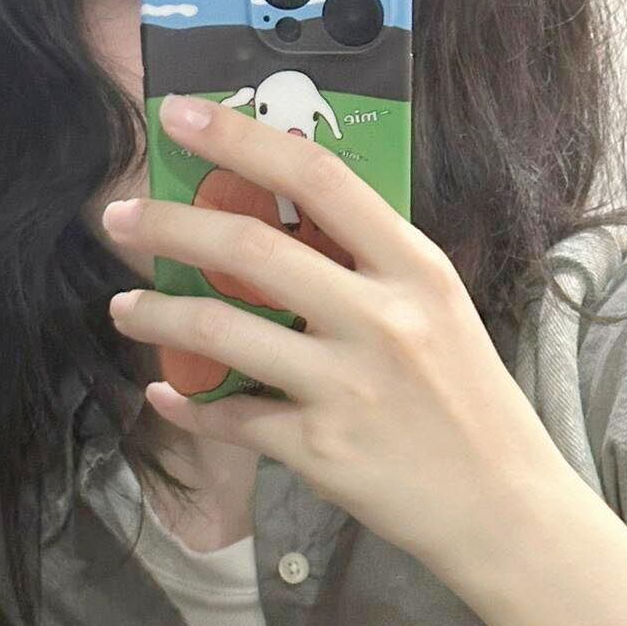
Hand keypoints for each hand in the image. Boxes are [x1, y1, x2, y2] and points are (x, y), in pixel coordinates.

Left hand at [101, 92, 578, 569]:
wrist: (505, 508)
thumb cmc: (470, 407)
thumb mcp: (440, 314)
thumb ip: (373, 270)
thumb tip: (283, 230)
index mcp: (413, 270)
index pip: (316, 178)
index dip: (238, 138)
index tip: (179, 117)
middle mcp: (379, 320)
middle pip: (249, 250)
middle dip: (168, 227)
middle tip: (121, 219)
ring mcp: (346, 388)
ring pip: (221, 334)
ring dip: (156, 317)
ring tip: (125, 309)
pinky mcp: (321, 451)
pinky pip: (232, 418)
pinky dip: (188, 407)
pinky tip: (167, 397)